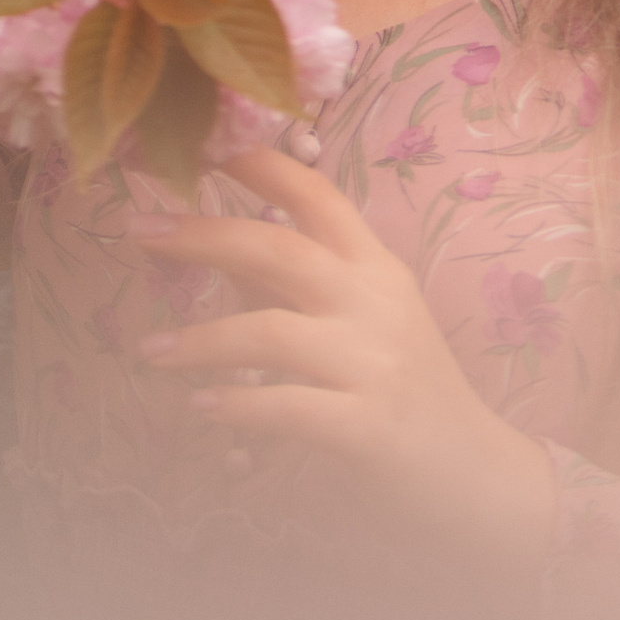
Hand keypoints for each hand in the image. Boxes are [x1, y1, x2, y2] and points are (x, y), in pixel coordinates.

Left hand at [134, 147, 557, 574]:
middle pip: (279, 250)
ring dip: (200, 340)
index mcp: (377, 268)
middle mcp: (375, 303)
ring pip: (268, 333)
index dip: (260, 165)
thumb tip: (219, 248)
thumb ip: (298, 286)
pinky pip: (283, 407)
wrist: (477, 474)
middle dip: (203, 236)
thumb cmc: (409, 391)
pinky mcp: (366, 426)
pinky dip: (234, 405)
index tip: (204, 145)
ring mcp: (373, 364)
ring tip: (151, 351)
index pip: (318, 196)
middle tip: (141, 232)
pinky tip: (200, 406)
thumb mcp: (366, 322)